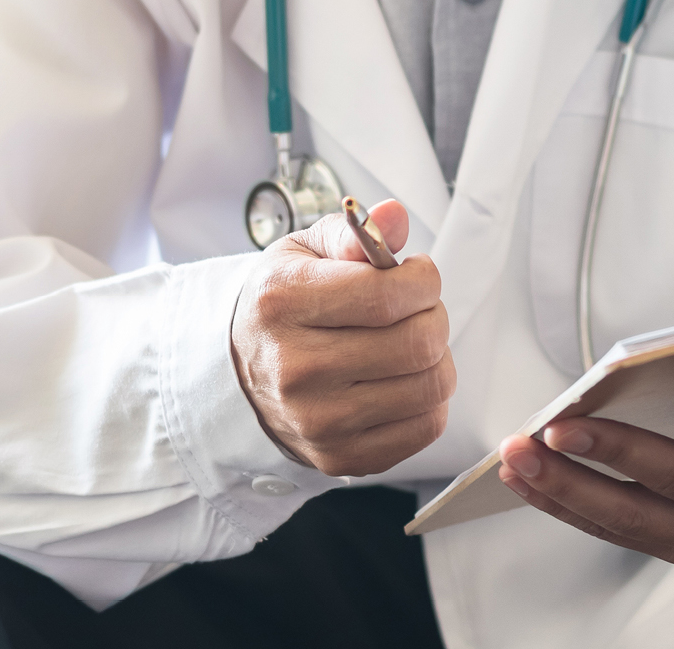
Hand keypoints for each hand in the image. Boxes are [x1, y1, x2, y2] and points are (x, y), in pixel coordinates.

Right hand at [232, 199, 454, 476]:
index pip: (388, 295)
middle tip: (417, 309)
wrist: (236, 376)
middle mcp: (295, 367)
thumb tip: (394, 217)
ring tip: (410, 343)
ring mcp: (318, 420)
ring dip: (437, 358)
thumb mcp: (301, 254)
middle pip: (417, 343)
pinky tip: (403, 380)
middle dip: (434, 316)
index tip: (415, 274)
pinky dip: (429, 400)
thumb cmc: (280, 307)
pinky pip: (425, 428)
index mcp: (282, 303)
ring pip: (430, 386)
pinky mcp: (340, 457)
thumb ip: (351, 233)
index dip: (423, 279)